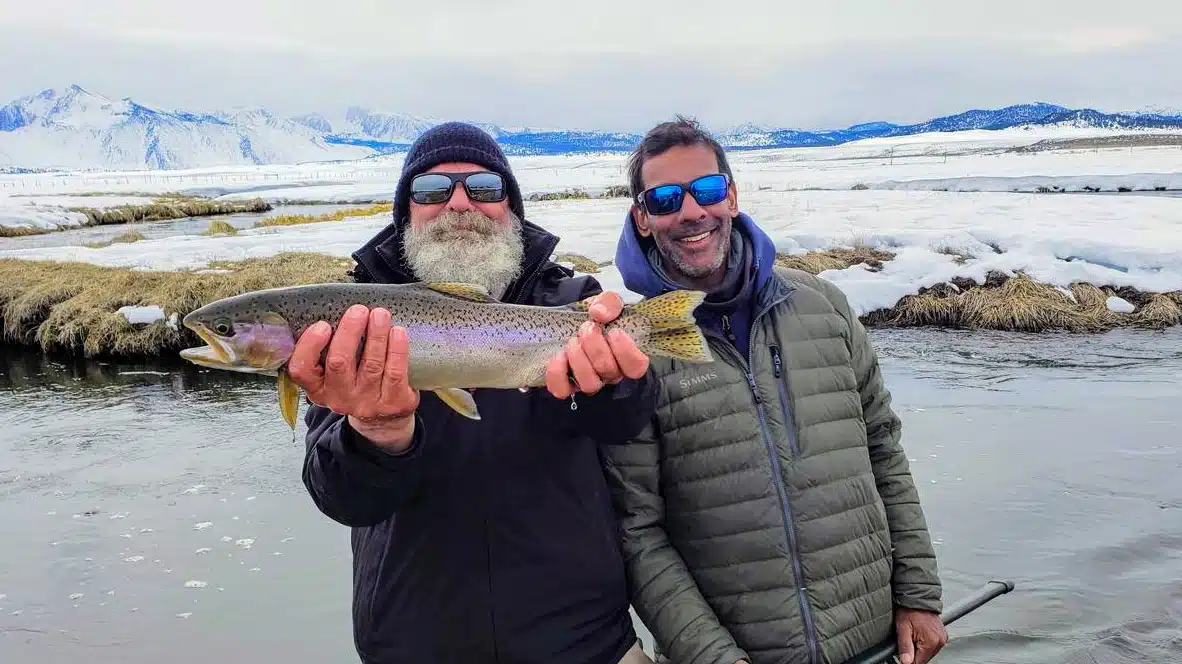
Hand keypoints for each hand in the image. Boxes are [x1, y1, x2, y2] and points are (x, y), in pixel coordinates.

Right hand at [287, 304, 419, 450]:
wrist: (384, 418)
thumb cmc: (357, 382)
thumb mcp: (335, 374)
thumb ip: (329, 349)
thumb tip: (335, 308)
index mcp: (318, 388)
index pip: (301, 370)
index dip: (310, 346)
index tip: (323, 325)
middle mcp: (340, 398)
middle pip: (339, 363)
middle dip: (349, 332)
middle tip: (359, 310)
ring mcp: (367, 403)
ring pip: (371, 364)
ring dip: (377, 335)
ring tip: (380, 314)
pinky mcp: (393, 403)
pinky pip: (395, 372)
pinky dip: (397, 349)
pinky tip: (398, 332)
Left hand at [544, 292, 649, 398]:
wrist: (574, 319)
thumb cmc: (598, 315)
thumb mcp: (607, 303)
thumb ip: (609, 303)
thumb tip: (598, 313)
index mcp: (627, 356)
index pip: (636, 367)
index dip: (626, 351)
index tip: (614, 331)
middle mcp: (611, 374)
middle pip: (608, 371)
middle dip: (594, 345)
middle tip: (587, 327)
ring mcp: (589, 381)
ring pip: (589, 384)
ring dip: (579, 357)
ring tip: (573, 340)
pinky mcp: (567, 385)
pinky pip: (562, 390)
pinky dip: (558, 373)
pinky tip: (559, 355)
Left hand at [895, 607, 947, 663]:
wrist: (918, 598)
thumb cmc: (910, 610)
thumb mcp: (903, 628)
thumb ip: (905, 647)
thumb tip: (905, 662)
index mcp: (931, 642)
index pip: (919, 662)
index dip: (909, 660)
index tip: (903, 655)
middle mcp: (940, 641)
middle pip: (924, 658)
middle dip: (914, 653)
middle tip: (907, 641)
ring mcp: (942, 638)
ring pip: (928, 653)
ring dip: (920, 649)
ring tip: (913, 636)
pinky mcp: (942, 635)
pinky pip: (933, 646)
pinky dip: (925, 644)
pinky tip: (919, 635)